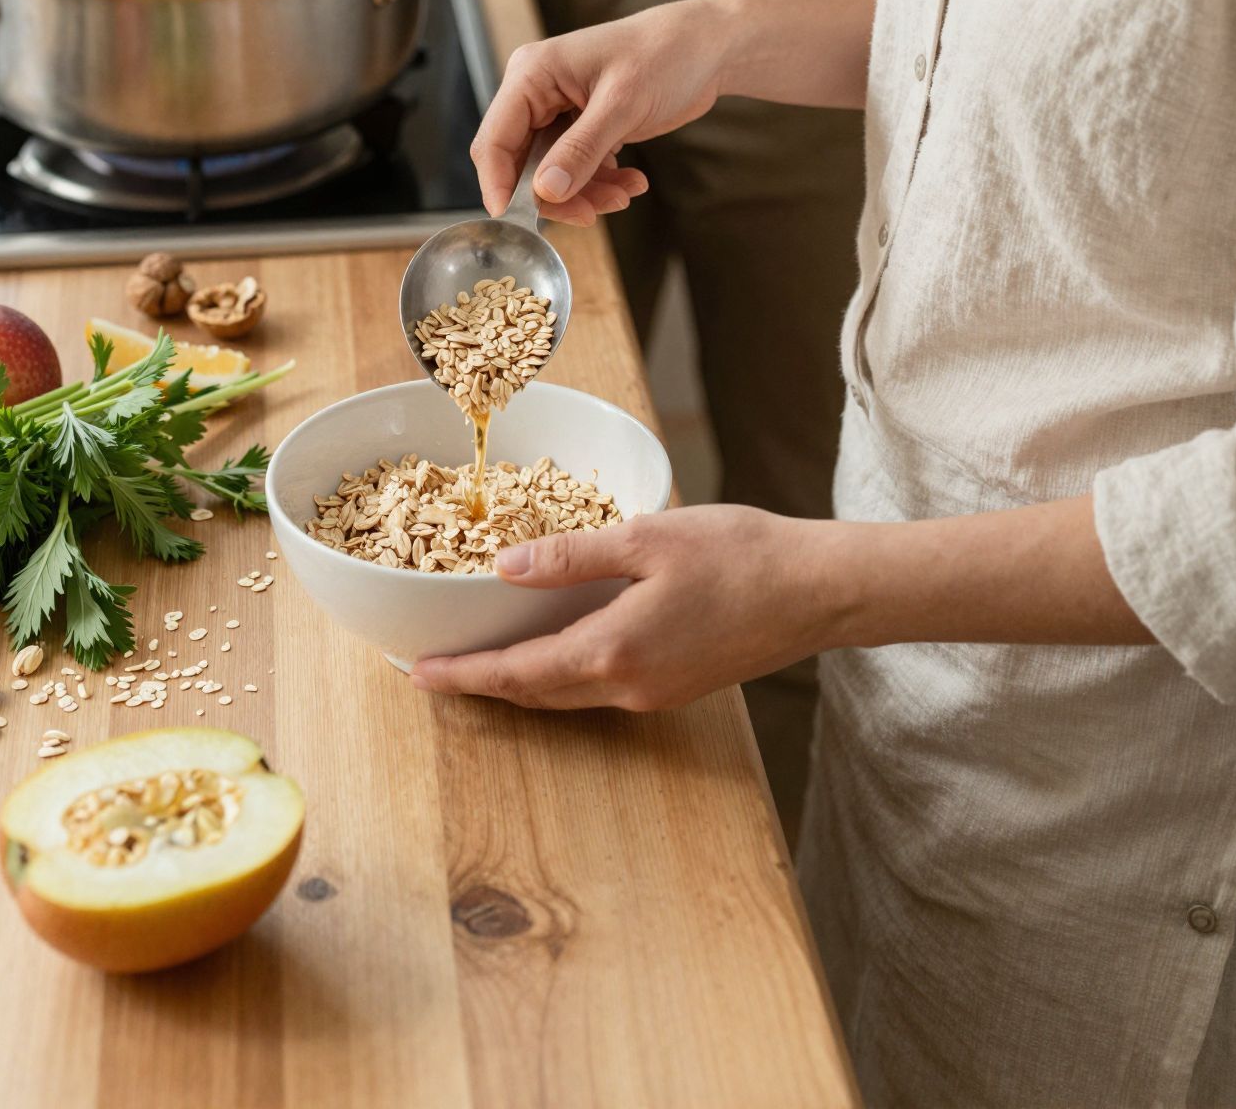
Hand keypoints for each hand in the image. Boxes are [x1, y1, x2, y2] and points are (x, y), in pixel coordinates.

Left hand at [411, 505, 824, 710]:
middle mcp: (628, 688)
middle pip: (537, 696)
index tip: (418, 676)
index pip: (518, 674)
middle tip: (437, 670)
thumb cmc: (739, 555)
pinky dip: (562, 674)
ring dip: (523, 682)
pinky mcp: (677, 685)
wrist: (817, 591)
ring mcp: (655, 694)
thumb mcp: (646, 539)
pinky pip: (601, 688)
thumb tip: (504, 569)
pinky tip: (555, 645)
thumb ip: (571, 557)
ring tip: (484, 660)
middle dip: (484, 685)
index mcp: (612, 652)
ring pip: (568, 696)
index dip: (465, 676)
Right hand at [472, 0, 727, 225]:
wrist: (705, 48)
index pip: (495, 139)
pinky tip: (632, 181)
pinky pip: (576, 168)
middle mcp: (538, 92)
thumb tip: (545, 191)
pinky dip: (600, 182)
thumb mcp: (622, 104)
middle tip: (590, 213)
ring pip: (550, 173)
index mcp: (532, 74)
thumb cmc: (664, 55)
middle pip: (520, 163)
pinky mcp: (582, 127)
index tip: (516, 222)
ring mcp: (559, 111)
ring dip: (584, 192)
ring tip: (624, 194)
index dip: (499, 184)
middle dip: (554, 194)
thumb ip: (581, 148)